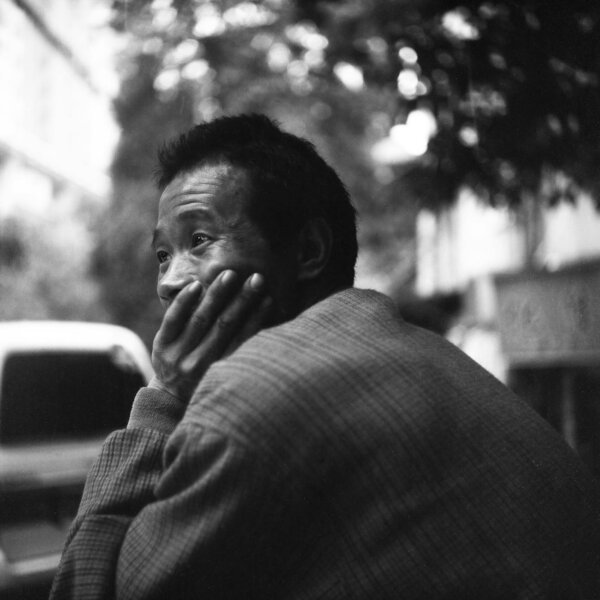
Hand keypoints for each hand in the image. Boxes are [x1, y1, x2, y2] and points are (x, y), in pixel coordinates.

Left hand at [149, 270, 271, 404]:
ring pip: (200, 319)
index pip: (242, 338)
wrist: (169, 393)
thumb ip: (234, 343)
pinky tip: (196, 285)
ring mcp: (178, 353)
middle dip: (242, 300)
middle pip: (224, 325)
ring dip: (217, 295)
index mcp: (219, 365)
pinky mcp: (161, 344)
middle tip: (257, 278)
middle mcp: (200, 361)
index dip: (257, 318)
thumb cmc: (202, 372)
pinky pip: (173, 320)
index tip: (269, 298)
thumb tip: (260, 312)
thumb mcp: (219, 363)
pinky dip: (185, 302)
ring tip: (230, 275)